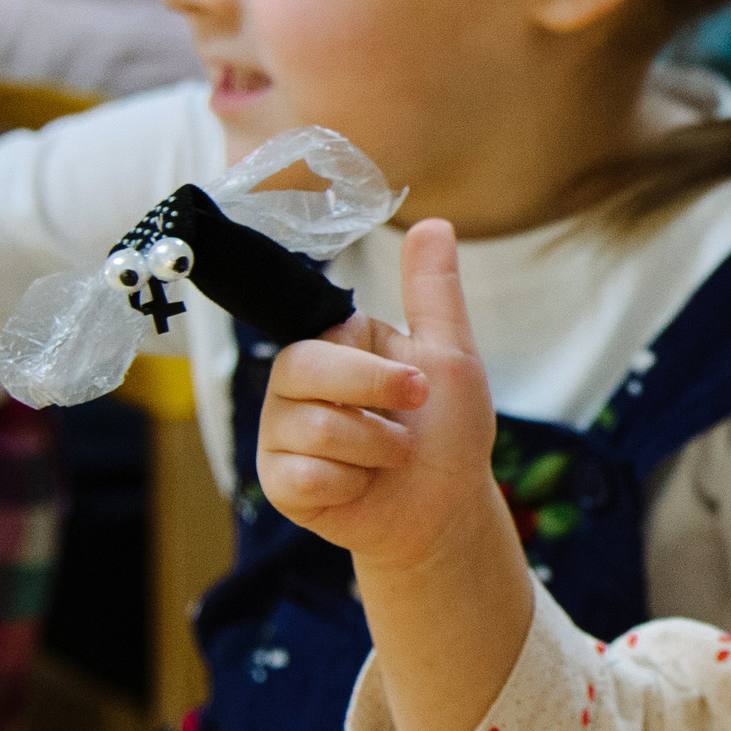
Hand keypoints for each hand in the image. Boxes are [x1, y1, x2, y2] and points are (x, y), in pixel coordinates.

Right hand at [256, 220, 503, 569]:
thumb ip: (434, 292)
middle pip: (299, 370)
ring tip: (390, 459)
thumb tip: (434, 223)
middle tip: (411, 428)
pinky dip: (350, 485)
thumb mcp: (451, 355)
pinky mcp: (278, 483)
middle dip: (372, 402)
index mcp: (332, 347)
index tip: (420, 389)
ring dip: (375, 452)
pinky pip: (303, 476)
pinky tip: (361, 488)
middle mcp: (296, 384)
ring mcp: (282, 434)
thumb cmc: (447, 432)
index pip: (323, 336)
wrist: (447, 508)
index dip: (374, 369)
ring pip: (313, 429)